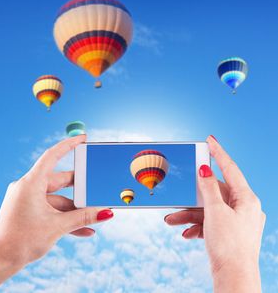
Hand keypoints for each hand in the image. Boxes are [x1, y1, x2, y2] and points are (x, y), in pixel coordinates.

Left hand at [0, 135, 113, 291]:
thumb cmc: (20, 241)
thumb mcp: (57, 226)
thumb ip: (83, 217)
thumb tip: (105, 213)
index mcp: (31, 183)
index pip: (52, 155)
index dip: (69, 144)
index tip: (83, 138)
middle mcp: (29, 188)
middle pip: (60, 180)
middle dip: (80, 188)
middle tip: (96, 187)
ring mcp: (29, 199)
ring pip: (59, 199)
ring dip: (76, 209)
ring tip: (94, 217)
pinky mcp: (30, 211)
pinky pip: (52, 209)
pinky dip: (66, 217)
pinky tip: (84, 229)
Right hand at [164, 136, 265, 292]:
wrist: (233, 278)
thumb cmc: (229, 246)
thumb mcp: (215, 212)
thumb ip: (208, 188)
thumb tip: (205, 169)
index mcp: (246, 199)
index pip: (230, 169)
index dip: (218, 153)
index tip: (209, 140)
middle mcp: (243, 208)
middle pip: (214, 192)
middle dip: (193, 196)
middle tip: (179, 190)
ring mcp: (236, 220)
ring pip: (209, 209)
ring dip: (189, 213)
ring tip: (172, 220)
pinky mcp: (228, 232)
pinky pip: (210, 221)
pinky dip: (197, 225)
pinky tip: (186, 233)